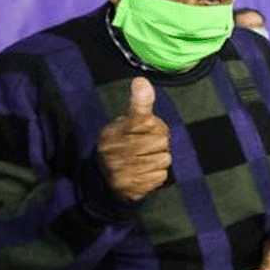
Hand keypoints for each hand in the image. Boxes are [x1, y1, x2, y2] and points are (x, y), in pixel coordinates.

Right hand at [97, 77, 171, 200]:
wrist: (105, 177)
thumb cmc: (123, 142)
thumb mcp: (127, 120)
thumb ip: (139, 103)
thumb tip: (142, 81)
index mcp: (114, 132)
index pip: (142, 120)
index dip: (153, 124)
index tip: (150, 125)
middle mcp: (116, 152)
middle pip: (160, 139)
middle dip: (160, 141)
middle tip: (150, 144)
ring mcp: (123, 171)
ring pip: (164, 159)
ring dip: (160, 158)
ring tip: (148, 157)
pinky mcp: (133, 188)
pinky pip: (161, 176)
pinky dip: (158, 174)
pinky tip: (147, 171)